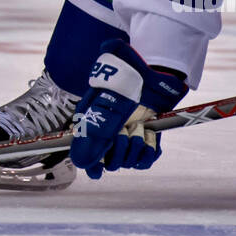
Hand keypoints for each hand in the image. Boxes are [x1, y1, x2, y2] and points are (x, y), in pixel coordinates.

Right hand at [69, 40, 186, 179]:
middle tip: (125, 130)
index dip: (93, 166)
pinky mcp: (146, 139)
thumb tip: (80, 162)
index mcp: (91, 125)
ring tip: (140, 126)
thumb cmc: (125, 80)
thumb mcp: (105, 103)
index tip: (100, 166)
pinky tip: (149, 133)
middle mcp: (108, 135)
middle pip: (109, 164)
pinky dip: (150, 149)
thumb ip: (93, 133)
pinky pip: (146, 160)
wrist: (154, 69)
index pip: (86, 159)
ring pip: (129, 163)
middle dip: (119, 150)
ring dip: (136, 146)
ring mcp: (128, 137)